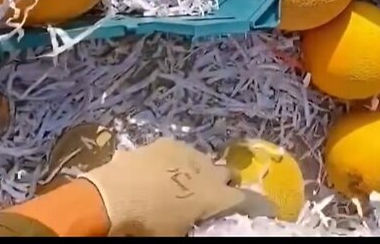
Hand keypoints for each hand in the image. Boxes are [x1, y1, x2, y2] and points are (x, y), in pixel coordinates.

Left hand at [79, 138, 275, 236]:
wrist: (109, 199)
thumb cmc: (147, 227)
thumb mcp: (177, 236)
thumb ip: (196, 228)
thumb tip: (200, 224)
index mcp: (216, 197)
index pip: (252, 202)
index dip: (263, 207)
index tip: (270, 211)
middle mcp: (207, 170)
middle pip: (228, 175)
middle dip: (226, 186)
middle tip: (215, 200)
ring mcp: (184, 153)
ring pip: (203, 161)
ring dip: (199, 173)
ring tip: (184, 186)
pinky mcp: (162, 144)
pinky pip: (177, 154)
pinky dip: (174, 165)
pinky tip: (161, 175)